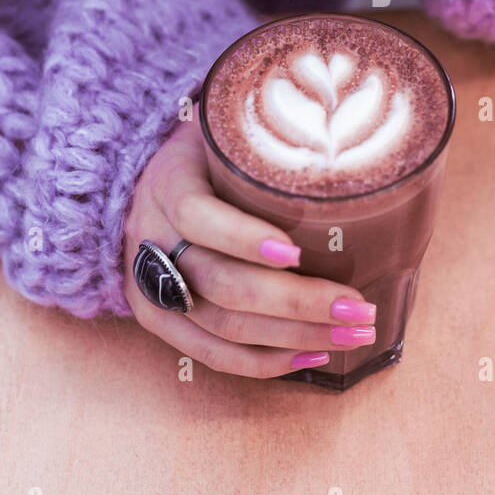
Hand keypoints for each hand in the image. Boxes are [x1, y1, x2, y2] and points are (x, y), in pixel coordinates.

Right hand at [122, 107, 376, 377]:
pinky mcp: (160, 321)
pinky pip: (213, 354)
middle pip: (221, 283)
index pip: (198, 216)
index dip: (243, 238)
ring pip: (223, 326)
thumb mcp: (222, 133)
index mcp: (167, 186)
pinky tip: (315, 355)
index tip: (297, 253)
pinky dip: (266, 361)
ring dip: (295, 336)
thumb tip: (344, 135)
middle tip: (357, 306)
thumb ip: (265, 138)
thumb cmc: (204, 156)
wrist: (137, 184)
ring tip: (353, 334)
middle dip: (295, 302)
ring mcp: (152, 287)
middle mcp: (153, 240)